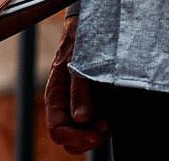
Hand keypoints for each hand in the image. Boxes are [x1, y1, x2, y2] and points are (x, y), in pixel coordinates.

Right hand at [45, 16, 108, 151]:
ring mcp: (80, 106)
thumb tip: (80, 119)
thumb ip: (78, 91)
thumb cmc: (80, 42)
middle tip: (104, 128)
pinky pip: (95, 126)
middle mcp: (66, 105)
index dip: (76, 138)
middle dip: (86, 140)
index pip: (57, 131)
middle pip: (68, 139)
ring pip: (82, 136)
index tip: (96, 133)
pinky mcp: (95, 104)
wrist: (93, 27)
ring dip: (96, 136)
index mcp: (55, 97)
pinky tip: (113, 118)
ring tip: (109, 123)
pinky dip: (104, 128)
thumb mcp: (77, 65)